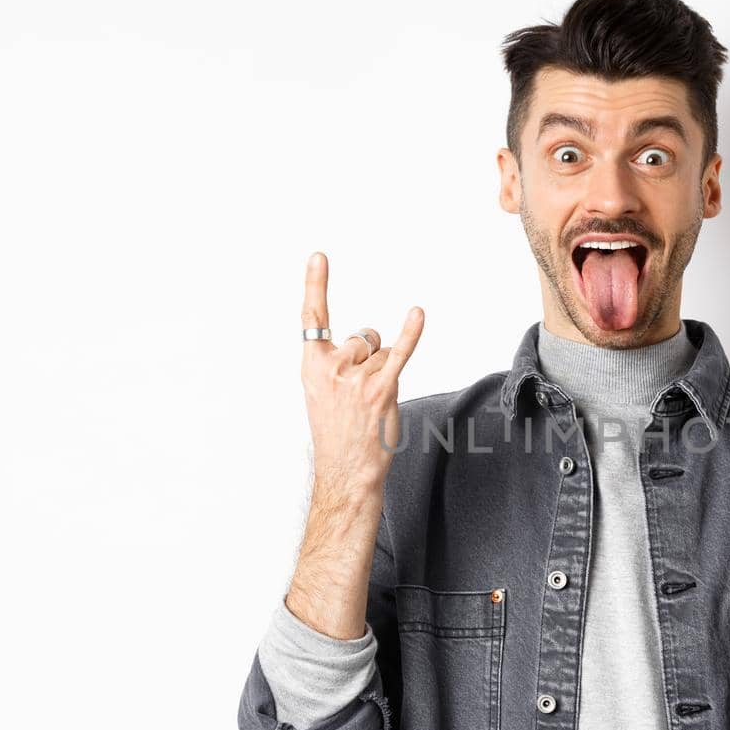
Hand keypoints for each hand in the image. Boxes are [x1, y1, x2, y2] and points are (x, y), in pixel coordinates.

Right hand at [300, 251, 423, 497]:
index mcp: (312, 367)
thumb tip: (371, 342)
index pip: (312, 318)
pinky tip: (417, 314)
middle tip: (359, 393)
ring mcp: (356, 379)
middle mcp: (331, 368)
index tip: (320, 257)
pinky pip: (399, 354)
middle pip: (364, 336)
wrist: (347, 472)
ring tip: (371, 403)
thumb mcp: (322, 393)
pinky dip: (410, 334)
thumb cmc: (338, 432)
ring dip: (384, 371)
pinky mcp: (381, 390)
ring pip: (383, 352)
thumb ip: (337, 362)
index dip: (316, 285)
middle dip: (370, 355)